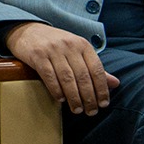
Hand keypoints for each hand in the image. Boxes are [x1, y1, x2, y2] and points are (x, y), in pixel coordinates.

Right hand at [4, 22, 118, 115]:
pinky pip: (49, 76)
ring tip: (77, 110)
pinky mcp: (37, 55)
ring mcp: (53, 50)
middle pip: (83, 76)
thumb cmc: (55, 44)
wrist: (27, 31)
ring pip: (67, 78)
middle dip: (89, 97)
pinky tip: (60, 99)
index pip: (97, 69)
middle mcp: (69, 46)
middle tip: (91, 112)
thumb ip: (94, 68)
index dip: (102, 89)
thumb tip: (115, 84)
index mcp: (82, 45)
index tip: (103, 104)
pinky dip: (56, 90)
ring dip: (74, 97)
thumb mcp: (77, 51)